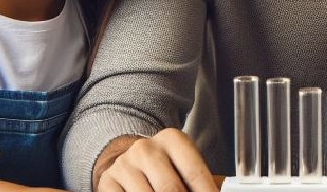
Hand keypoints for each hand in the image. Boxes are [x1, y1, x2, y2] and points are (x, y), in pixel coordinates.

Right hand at [96, 129, 217, 191]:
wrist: (127, 160)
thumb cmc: (164, 166)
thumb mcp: (184, 164)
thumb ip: (201, 179)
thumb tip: (219, 191)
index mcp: (172, 140)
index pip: (195, 172)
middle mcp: (146, 149)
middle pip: (170, 189)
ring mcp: (124, 165)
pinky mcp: (108, 181)